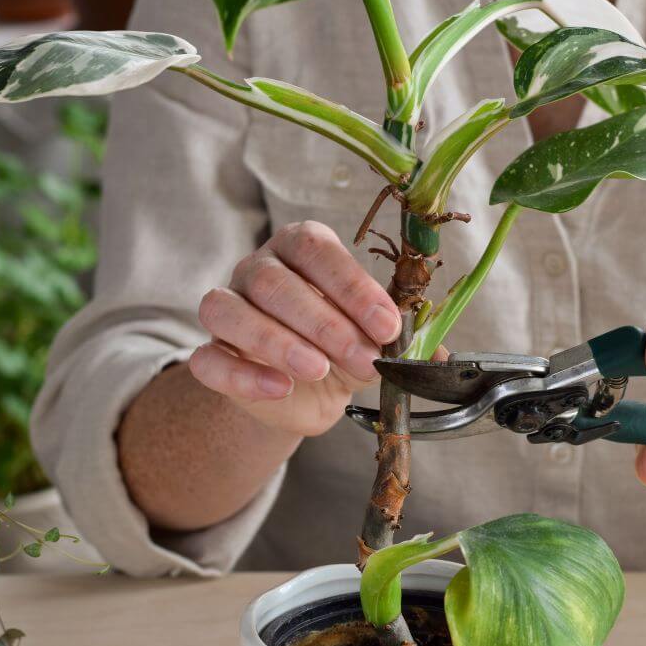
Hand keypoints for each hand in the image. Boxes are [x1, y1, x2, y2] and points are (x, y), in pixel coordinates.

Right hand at [188, 221, 401, 436]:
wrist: (306, 395)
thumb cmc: (341, 348)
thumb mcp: (375, 339)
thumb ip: (402, 338)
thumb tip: (436, 353)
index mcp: (300, 249)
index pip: (317, 251)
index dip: (352, 287)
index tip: (387, 326)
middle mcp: (258, 270)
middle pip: (275, 282)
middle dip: (325, 323)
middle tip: (364, 358)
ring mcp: (227, 309)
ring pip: (229, 311)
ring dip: (278, 341)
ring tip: (318, 370)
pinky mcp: (211, 353)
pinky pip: (208, 359)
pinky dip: (243, 374)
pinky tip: (279, 388)